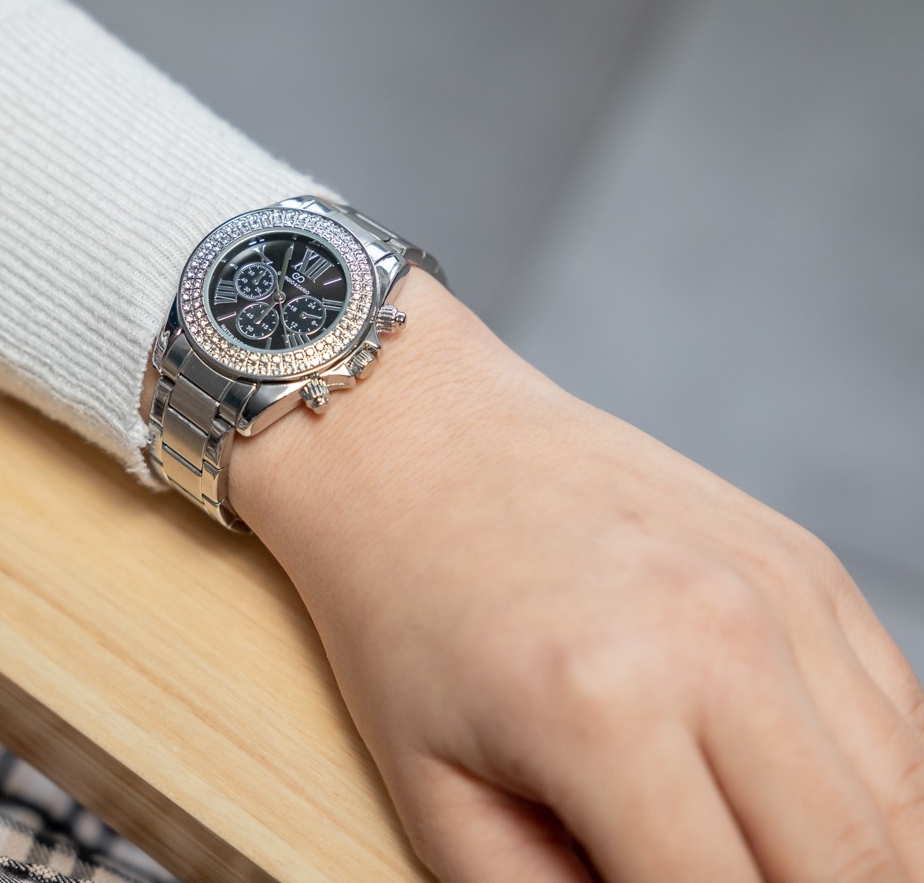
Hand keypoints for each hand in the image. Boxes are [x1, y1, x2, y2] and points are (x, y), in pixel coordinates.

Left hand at [230, 271, 923, 881]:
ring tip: (763, 857)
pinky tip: (804, 804)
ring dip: (857, 862)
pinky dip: (878, 786)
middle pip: (856, 869)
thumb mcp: (438, 793)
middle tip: (715, 880)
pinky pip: (896, 711)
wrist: (420, 441)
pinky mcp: (801, 556)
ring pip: (902, 803)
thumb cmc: (405, 606)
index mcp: (605, 712)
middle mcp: (717, 640)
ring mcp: (775, 586)